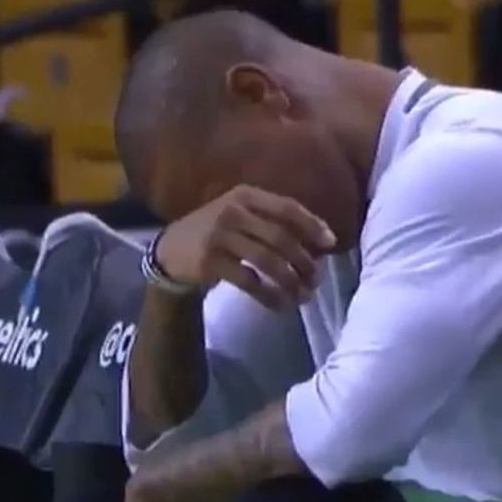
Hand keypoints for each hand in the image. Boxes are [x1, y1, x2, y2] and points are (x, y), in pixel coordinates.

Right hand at [156, 185, 336, 310]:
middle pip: (280, 238)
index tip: (331, 244)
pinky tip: (280, 306)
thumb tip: (320, 241)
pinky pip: (249, 281)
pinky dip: (269, 296)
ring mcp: (219, 236)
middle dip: (304, 261)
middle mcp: (232, 211)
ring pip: (267, 261)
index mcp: (245, 195)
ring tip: (303, 297)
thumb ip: (273, 220)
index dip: (312, 226)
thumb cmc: (217, 232)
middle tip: (315, 280)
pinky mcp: (210, 262)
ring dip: (290, 282)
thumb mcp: (241, 215)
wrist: (170, 250)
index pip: (287, 208)